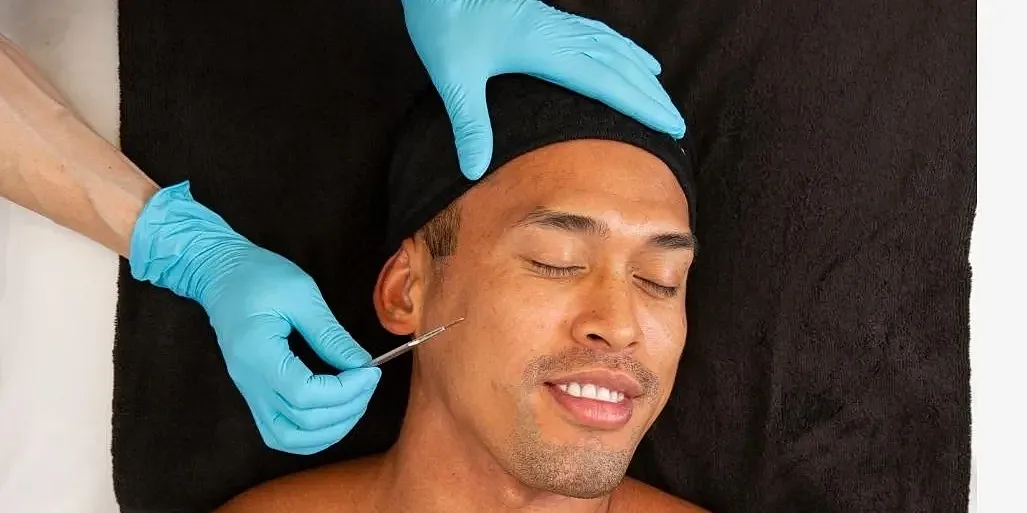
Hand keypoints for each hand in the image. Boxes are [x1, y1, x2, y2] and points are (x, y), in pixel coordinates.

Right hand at [129, 182, 380, 454]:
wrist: (219, 274)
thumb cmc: (259, 276)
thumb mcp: (301, 294)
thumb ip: (331, 335)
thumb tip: (363, 365)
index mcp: (257, 353)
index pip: (304, 394)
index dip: (345, 390)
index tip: (370, 370)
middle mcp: (249, 382)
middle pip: (301, 421)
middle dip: (347, 407)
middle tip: (369, 380)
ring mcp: (249, 392)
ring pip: (289, 438)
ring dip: (331, 428)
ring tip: (357, 399)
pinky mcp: (254, 394)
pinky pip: (280, 433)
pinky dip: (312, 434)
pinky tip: (335, 414)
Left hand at [401, 0, 685, 179]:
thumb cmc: (444, 20)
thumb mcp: (454, 77)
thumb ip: (470, 124)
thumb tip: (474, 171)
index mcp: (546, 50)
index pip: (608, 83)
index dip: (642, 106)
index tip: (670, 126)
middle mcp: (559, 34)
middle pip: (620, 65)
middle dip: (651, 95)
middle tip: (677, 122)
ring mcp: (554, 21)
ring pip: (611, 45)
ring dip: (638, 69)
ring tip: (659, 88)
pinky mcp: (543, 14)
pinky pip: (594, 32)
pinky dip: (617, 45)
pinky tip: (618, 50)